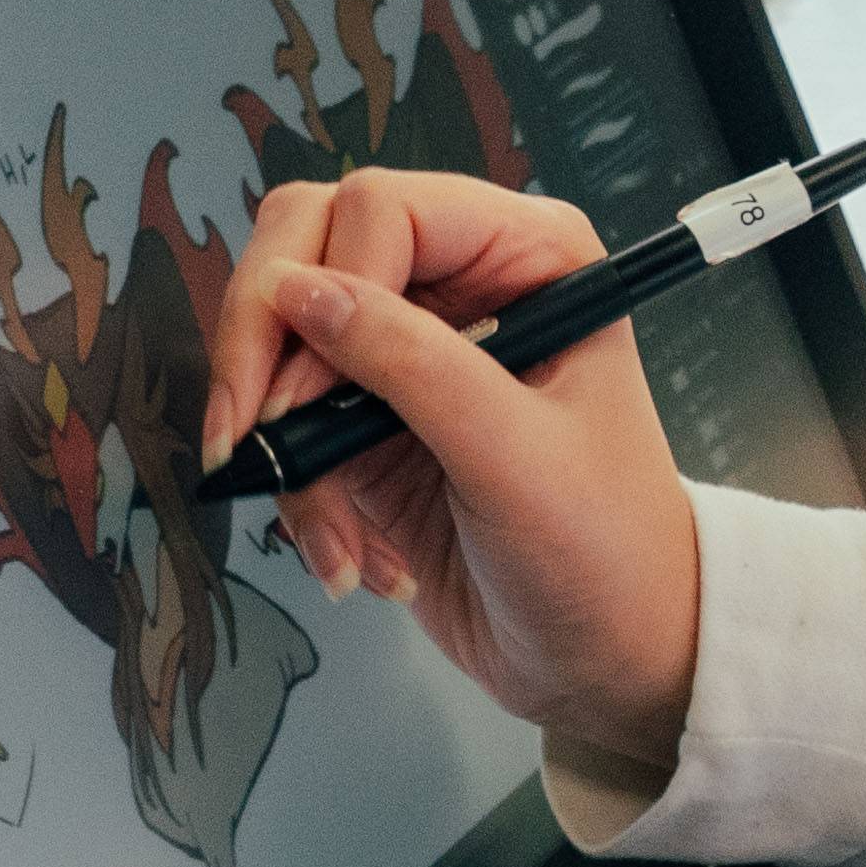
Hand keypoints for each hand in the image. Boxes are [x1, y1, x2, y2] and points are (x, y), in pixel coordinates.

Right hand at [195, 169, 701, 775]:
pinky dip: (300, 496)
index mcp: (527, 255)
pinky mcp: (368, 422)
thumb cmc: (608, 551)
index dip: (333, 284)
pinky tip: (355, 559)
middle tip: (256, 436)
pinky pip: (285, 426)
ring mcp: (407, 351)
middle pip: (306, 244)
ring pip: (279, 337)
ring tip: (336, 542)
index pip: (383, 208)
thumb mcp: (516, 454)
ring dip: (285, 444)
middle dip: (267, 345)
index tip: (310, 385)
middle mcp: (462, 282)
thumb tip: (299, 291)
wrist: (609, 658)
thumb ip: (409, 364)